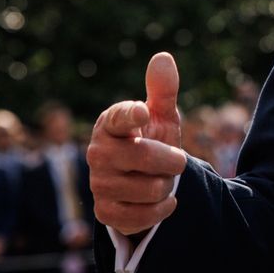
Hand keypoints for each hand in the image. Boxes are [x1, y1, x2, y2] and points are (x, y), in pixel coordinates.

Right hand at [88, 52, 187, 235]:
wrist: (144, 181)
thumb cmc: (151, 139)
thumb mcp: (161, 116)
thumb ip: (163, 90)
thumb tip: (162, 58)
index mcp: (111, 124)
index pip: (118, 117)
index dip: (131, 115)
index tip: (144, 112)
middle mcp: (98, 152)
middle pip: (145, 156)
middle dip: (172, 161)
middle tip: (176, 160)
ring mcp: (98, 183)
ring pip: (151, 188)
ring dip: (167, 186)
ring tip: (160, 180)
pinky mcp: (105, 212)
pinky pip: (144, 215)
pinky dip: (162, 209)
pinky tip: (161, 201)